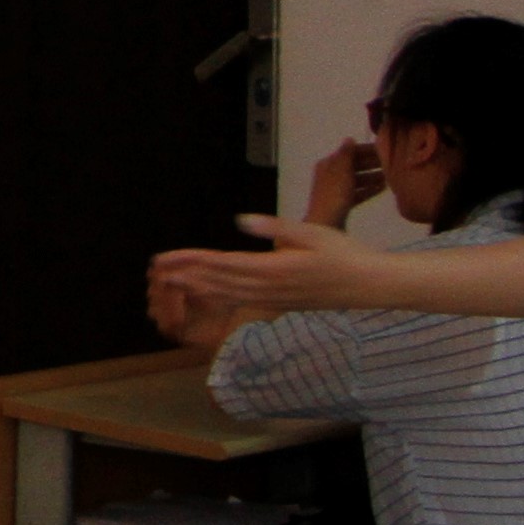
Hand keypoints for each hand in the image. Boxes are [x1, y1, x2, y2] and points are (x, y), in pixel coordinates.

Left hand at [156, 218, 368, 324]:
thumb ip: (275, 228)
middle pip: (218, 282)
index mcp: (274, 269)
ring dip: (197, 287)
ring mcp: (273, 299)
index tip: (166, 258)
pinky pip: (240, 302)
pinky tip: (203, 295)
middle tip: (155, 269)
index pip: (223, 264)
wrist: (368, 286)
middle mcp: (269, 288)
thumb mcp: (312, 232)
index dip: (192, 261)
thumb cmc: (343, 254)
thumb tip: (241, 221)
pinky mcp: (278, 303)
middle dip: (185, 275)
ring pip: (226, 294)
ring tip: (170, 281)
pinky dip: (217, 297)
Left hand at [302, 133, 383, 232]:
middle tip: (392, 164)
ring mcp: (336, 191)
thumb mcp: (341, 171)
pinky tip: (382, 189)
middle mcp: (330, 176)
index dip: (366, 151)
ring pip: (357, 180)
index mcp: (327, 164)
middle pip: (353, 167)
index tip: (385, 150)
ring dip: (372, 178)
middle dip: (371, 165)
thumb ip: (346, 155)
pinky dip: (368, 190)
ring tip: (390, 177)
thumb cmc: (334, 194)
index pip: (349, 153)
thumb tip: (349, 138)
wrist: (326, 224)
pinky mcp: (342, 205)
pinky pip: (357, 194)